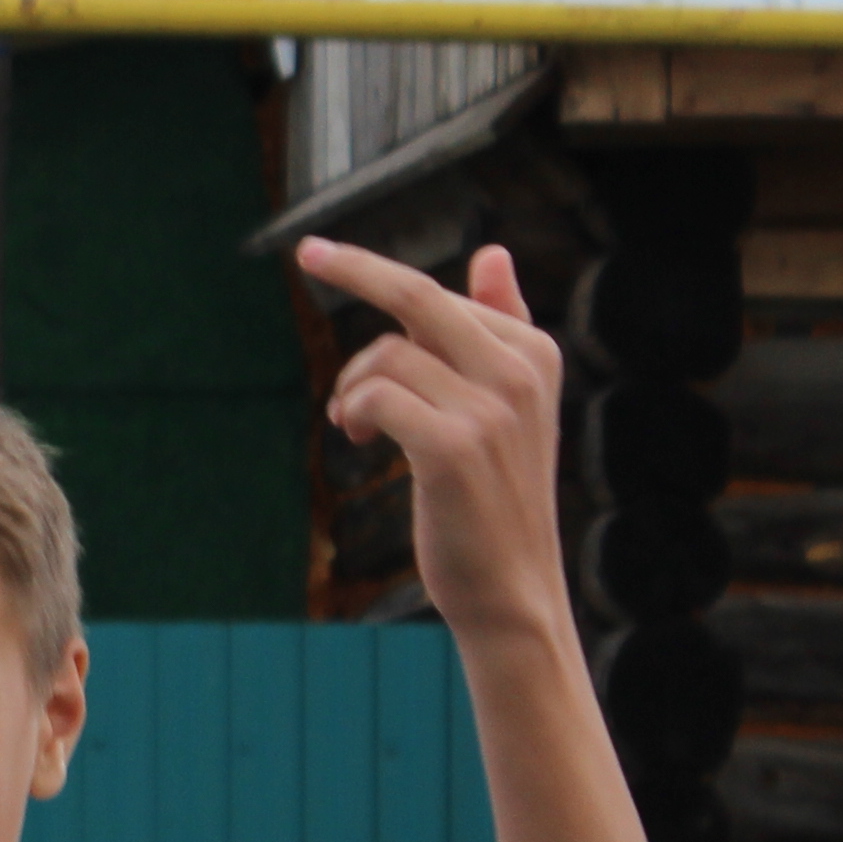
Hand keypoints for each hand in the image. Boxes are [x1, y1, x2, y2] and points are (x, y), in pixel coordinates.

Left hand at [300, 238, 572, 648]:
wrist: (511, 590)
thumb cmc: (497, 496)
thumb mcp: (510, 406)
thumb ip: (502, 326)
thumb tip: (494, 251)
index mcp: (535, 352)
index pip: (440, 297)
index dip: (382, 294)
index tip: (329, 269)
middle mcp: (520, 372)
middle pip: (418, 297)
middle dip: (355, 266)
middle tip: (306, 252)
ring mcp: (491, 410)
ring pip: (387, 357)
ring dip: (353, 387)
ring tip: (352, 423)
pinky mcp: (454, 449)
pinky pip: (377, 397)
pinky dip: (354, 412)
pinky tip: (358, 437)